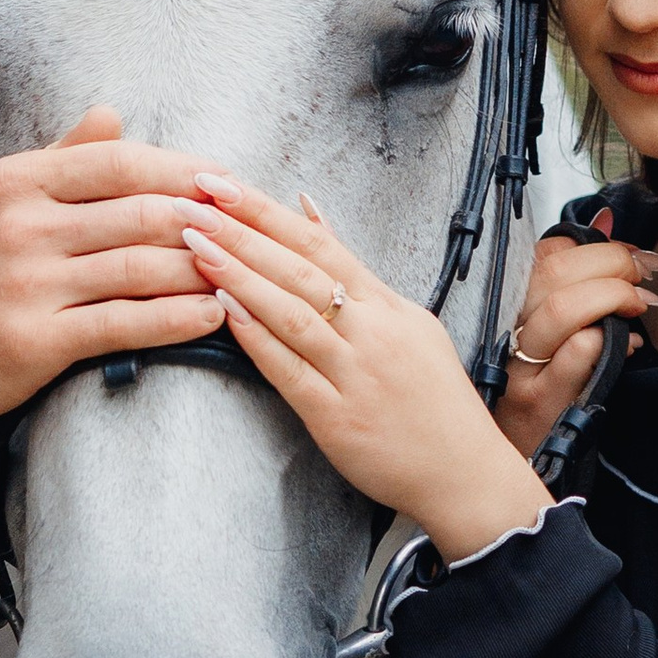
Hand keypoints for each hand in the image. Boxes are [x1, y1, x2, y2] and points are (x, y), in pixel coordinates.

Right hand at [0, 107, 224, 423]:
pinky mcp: (36, 341)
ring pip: (141, 268)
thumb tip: (113, 115)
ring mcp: (30, 285)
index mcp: (19, 181)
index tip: (226, 182)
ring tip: (243, 271)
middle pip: (142, 213)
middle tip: (250, 229)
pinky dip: (178, 320)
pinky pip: (125, 325)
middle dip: (207, 220)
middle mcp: (25, 227)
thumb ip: (58, 157)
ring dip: (203, 270)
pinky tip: (213, 316)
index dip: (183, 170)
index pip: (121, 163)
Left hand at [176, 171, 551, 560]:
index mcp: (388, 306)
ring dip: (240, 276)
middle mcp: (373, 333)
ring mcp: (355, 374)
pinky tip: (223, 311)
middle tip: (191, 203)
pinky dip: (257, 338)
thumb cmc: (433, 399)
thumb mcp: (407, 321)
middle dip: (242, 232)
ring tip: (195, 246)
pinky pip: (290, 372)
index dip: (267, 212)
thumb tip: (309, 212)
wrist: (465, 472)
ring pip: (293, 314)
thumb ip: (354, 271)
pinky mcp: (337, 418)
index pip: (320, 245)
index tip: (222, 185)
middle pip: (300, 270)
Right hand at [491, 224, 657, 458]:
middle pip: (555, 271)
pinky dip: (609, 342)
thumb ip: (575, 272)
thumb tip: (605, 219)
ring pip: (564, 307)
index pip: (548, 252)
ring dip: (613, 298)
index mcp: (508, 304)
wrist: (518, 456)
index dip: (598, 246)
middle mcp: (504, 329)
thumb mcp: (551, 326)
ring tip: (639, 307)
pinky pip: (578, 352)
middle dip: (613, 264)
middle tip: (644, 278)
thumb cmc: (541, 386)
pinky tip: (626, 347)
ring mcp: (519, 366)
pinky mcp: (538, 401)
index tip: (633, 256)